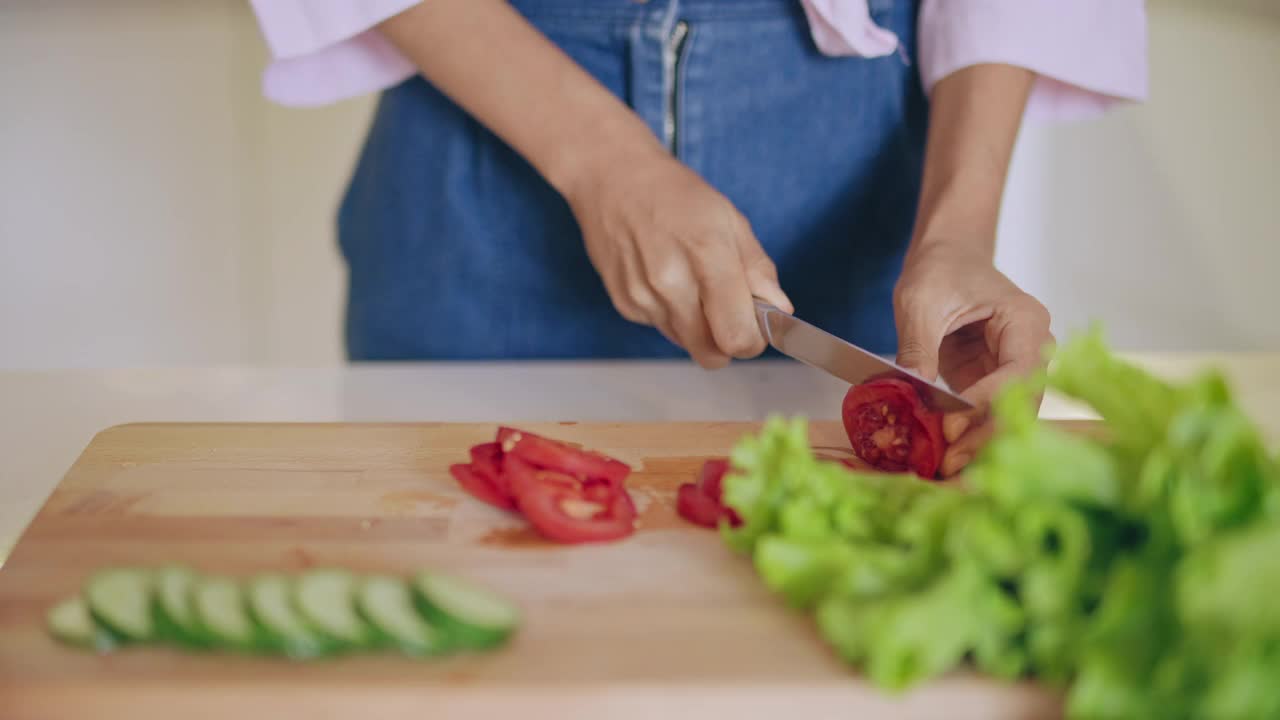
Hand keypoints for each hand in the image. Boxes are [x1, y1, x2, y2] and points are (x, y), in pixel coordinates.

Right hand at [565, 148, 791, 368]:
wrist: (611, 177)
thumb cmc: (674, 193)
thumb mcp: (729, 218)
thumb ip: (757, 269)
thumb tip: (779, 310)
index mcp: (706, 255)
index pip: (737, 337)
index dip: (753, 340)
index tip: (756, 326)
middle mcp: (670, 283)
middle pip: (711, 355)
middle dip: (728, 342)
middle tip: (730, 313)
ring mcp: (643, 297)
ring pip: (686, 344)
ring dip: (700, 328)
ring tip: (693, 283)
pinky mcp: (624, 304)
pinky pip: (662, 328)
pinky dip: (673, 314)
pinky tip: (666, 278)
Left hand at [893, 242, 1052, 476]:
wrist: (947, 256)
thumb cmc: (941, 268)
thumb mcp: (921, 302)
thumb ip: (919, 349)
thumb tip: (910, 395)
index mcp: (1025, 323)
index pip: (1018, 373)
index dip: (987, 403)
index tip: (951, 425)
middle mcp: (1031, 351)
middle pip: (1020, 405)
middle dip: (985, 436)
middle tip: (948, 463)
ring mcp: (1012, 371)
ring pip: (1005, 418)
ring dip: (977, 444)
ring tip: (945, 469)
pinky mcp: (990, 383)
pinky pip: (984, 416)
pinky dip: (966, 436)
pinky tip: (943, 455)